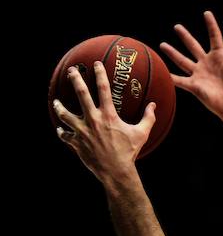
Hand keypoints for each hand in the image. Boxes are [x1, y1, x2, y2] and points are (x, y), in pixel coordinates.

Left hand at [53, 62, 155, 182]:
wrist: (116, 172)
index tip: (96, 64)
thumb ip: (148, 118)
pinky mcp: (77, 143)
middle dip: (75, 79)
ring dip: (59, 107)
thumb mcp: (141, 134)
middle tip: (71, 71)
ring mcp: (83, 131)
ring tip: (56, 102)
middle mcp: (93, 119)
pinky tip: (61, 129)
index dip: (99, 73)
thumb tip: (153, 106)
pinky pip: (65, 135)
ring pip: (65, 114)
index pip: (103, 88)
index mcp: (108, 115)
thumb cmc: (129, 153)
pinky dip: (62, 132)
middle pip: (81, 93)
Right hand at [160, 11, 222, 120]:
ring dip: (172, 53)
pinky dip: (170, 77)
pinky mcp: (195, 87)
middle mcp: (208, 64)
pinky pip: (179, 80)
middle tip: (177, 26)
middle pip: (194, 46)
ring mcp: (200, 75)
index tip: (206, 13)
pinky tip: (160, 72)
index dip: (211, 25)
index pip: (214, 37)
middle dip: (185, 36)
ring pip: (182, 61)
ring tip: (162, 45)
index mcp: (220, 57)